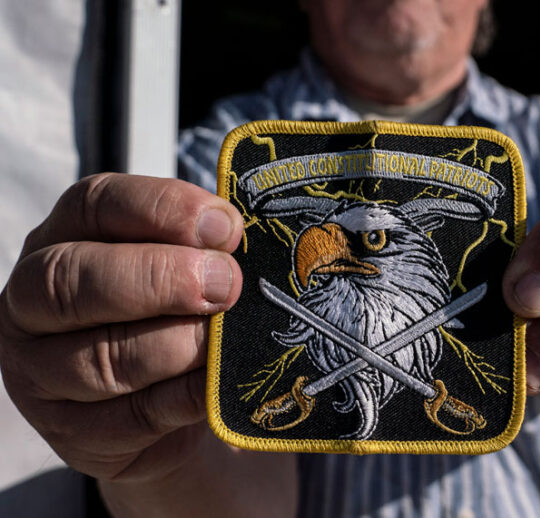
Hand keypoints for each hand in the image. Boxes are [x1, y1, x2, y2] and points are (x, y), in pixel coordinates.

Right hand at [0, 174, 295, 516]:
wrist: (168, 406)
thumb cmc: (174, 315)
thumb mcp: (180, 268)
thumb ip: (199, 249)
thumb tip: (233, 236)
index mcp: (63, 239)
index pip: (94, 205)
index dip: (162, 210)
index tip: (224, 227)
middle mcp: (34, 302)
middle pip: (75, 280)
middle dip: (161, 278)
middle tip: (226, 284)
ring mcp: (41, 373)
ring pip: (102, 357)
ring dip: (177, 345)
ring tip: (222, 340)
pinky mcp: (70, 433)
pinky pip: (131, 417)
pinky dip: (183, 398)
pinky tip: (213, 384)